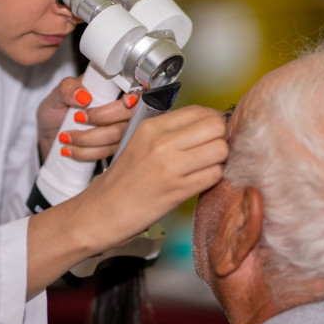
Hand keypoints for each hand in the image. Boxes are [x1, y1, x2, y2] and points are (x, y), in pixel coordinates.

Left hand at [36, 76, 138, 161]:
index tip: (125, 101)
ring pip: (118, 136)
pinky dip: (86, 152)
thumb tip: (83, 94)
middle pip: (129, 114)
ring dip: (88, 138)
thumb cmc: (54, 113)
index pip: (133, 89)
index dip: (135, 96)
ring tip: (65, 137)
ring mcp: (118, 130)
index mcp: (109, 89)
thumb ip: (67, 88)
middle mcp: (118, 109)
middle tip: (76, 118)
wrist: (49, 139)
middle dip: (101, 118)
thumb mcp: (55, 96)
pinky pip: (107, 152)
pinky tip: (70, 149)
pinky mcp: (112, 148)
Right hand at [76, 105, 228, 249]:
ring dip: (219, 160)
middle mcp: (161, 142)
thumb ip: (171, 131)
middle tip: (213, 150)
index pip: (200, 111)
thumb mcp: (141, 143)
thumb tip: (209, 124)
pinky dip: (213, 178)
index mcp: (152, 127)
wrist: (103, 212)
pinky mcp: (177, 190)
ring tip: (206, 166)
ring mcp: (170, 166)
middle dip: (221, 138)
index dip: (214, 120)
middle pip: (216, 127)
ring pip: (220, 150)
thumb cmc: (123, 181)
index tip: (213, 131)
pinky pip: (214, 175)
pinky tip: (200, 181)